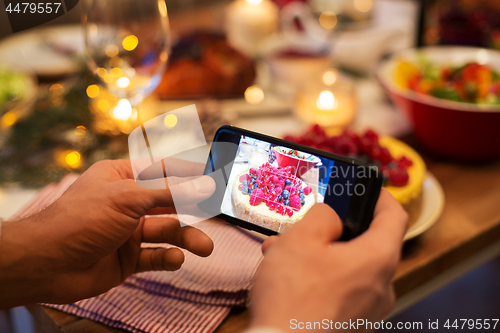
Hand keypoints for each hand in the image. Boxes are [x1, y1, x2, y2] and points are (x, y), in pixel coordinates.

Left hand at [0, 159, 215, 308]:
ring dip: (187, 238)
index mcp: (122, 177)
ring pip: (166, 231)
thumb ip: (169, 193)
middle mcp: (127, 202)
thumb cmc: (81, 219)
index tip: (214, 175)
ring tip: (205, 247)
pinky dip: (167, 257)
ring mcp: (128, 231)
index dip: (188, 172)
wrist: (47, 263)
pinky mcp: (127, 257)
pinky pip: (155, 256)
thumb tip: (204, 185)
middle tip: (218, 212)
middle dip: (193, 208)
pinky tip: (175, 259)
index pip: (162, 170)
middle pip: (169, 202)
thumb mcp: (128, 198)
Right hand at [249, 189, 407, 331]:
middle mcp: (380, 287)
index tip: (368, 188)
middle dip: (332, 229)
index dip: (382, 196)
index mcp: (377, 260)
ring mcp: (367, 309)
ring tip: (283, 250)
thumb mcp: (301, 239)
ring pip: (346, 266)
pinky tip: (286, 274)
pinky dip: (318, 275)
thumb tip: (330, 217)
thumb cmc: (294, 297)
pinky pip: (339, 288)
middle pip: (365, 243)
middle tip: (308, 223)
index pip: (395, 217)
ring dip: (318, 252)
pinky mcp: (350, 323)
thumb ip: (322, 215)